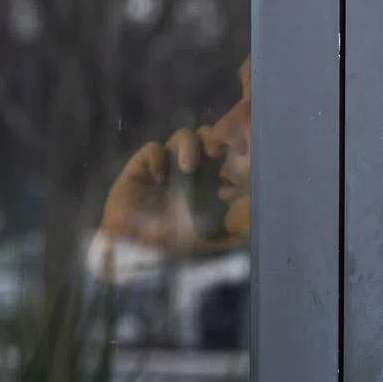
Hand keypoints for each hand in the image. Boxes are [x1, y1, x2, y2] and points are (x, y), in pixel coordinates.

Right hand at [98, 126, 247, 252]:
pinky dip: (157, 158)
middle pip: (207, 136)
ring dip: (188, 146)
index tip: (238, 158)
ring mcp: (167, 163)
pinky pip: (153, 148)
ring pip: (183, 136)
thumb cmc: (171, 241)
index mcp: (209, 179)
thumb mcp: (206, 241)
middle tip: (215, 154)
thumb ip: (227, 236)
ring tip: (188, 168)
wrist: (132, 245)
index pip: (226, 153)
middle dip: (213, 139)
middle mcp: (191, 166)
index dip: (233, 149)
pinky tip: (158, 177)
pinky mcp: (142, 165)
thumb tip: (250, 233)